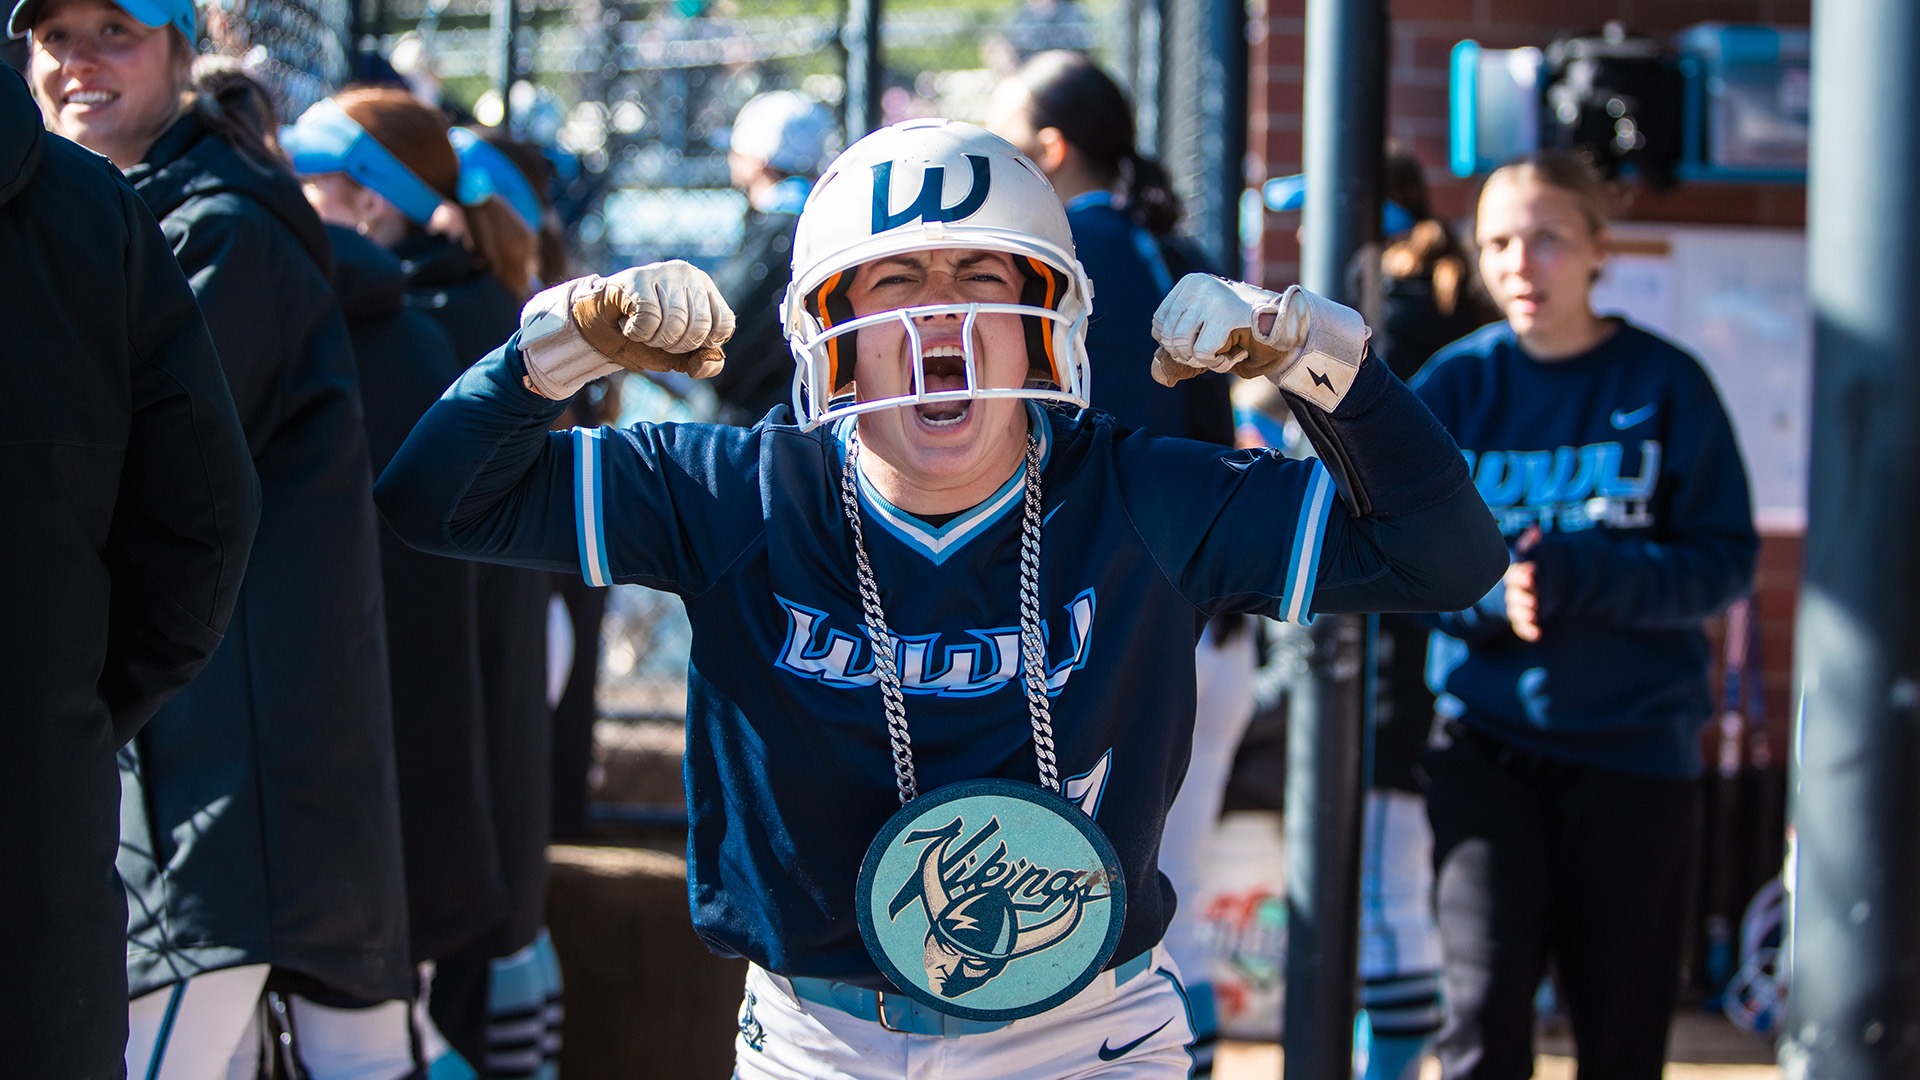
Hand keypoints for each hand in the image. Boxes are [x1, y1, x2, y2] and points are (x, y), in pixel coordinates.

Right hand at [570, 261, 733, 375]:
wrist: (594, 326)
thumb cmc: (641, 337)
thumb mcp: (676, 355)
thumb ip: (700, 362)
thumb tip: (710, 361)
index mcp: (705, 289)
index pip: (724, 324)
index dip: (703, 343)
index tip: (681, 341)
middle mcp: (688, 274)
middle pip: (699, 327)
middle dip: (676, 345)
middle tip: (656, 337)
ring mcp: (663, 272)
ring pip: (675, 324)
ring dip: (654, 340)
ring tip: (642, 329)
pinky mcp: (637, 278)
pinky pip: (650, 319)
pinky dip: (638, 333)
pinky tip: (629, 324)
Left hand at [1149, 275, 1368, 412]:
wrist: (1290, 326)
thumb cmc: (1247, 331)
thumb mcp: (1206, 331)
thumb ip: (1181, 345)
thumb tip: (1156, 372)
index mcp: (1190, 282)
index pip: (1158, 323)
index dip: (1176, 344)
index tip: (1203, 343)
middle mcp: (1198, 285)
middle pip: (1167, 335)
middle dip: (1189, 355)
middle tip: (1216, 352)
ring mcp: (1211, 298)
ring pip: (1181, 345)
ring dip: (1204, 360)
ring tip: (1226, 352)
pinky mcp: (1224, 314)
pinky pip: (1202, 353)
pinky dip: (1217, 363)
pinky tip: (1234, 353)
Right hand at [1504, 527, 1542, 641]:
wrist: (1501, 594)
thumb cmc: (1516, 573)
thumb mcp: (1520, 558)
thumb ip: (1527, 546)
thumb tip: (1535, 530)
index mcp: (1512, 576)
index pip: (1514, 573)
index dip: (1522, 572)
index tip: (1531, 569)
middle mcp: (1511, 592)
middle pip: (1513, 594)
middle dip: (1521, 594)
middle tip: (1531, 595)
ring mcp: (1513, 607)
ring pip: (1515, 611)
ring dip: (1523, 613)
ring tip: (1532, 614)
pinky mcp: (1518, 620)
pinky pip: (1520, 626)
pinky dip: (1527, 631)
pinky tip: (1537, 635)